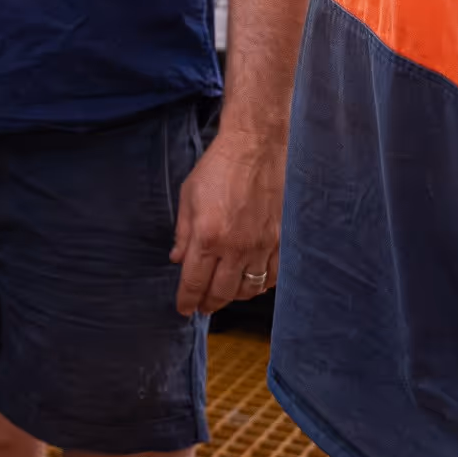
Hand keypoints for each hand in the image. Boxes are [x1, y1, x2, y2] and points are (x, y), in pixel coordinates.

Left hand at [169, 132, 281, 314]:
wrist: (255, 147)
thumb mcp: (189, 197)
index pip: (194, 282)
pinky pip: (272, 276)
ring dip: (234, 297)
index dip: (187, 300)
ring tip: (224, 294)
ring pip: (248, 289)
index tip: (184, 309)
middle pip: (221, 293)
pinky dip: (261, 285)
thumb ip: (183, 233)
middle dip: (208, 304)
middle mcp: (235, 247)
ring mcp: (261, 245)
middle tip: (202, 306)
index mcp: (208, 236)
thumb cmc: (219, 167)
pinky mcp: (280, 240)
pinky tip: (251, 281)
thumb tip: (177, 259)